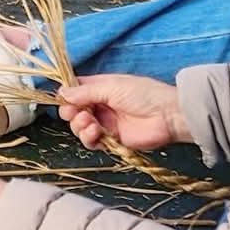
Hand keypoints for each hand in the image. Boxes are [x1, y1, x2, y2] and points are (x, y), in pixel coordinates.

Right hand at [56, 76, 192, 151]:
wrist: (168, 115)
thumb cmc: (143, 94)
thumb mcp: (111, 87)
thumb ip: (85, 92)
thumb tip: (62, 93)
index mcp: (98, 88)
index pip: (74, 91)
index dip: (67, 96)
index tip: (65, 99)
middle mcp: (99, 105)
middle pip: (73, 111)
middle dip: (70, 112)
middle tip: (77, 113)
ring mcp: (105, 123)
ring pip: (80, 127)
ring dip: (79, 125)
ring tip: (90, 122)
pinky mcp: (112, 140)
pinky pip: (92, 142)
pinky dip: (88, 138)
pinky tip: (96, 132)